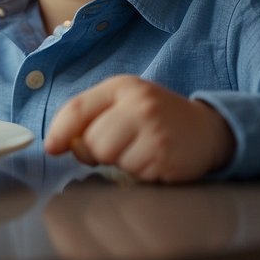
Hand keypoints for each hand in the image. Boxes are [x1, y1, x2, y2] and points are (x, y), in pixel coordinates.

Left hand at [45, 75, 235, 183]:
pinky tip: (154, 159)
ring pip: (110, 158)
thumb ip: (92, 116)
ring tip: (139, 150)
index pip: (78, 108)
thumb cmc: (157, 118)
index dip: (59, 131)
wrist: (208, 130)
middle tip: (119, 146)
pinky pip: (133, 173)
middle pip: (91, 141)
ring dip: (119, 162)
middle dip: (97, 151)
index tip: (52, 148)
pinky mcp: (165, 156)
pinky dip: (139, 172)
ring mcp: (154, 130)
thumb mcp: (125, 103)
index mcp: (123, 86)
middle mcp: (139, 104)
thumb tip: (59, 143)